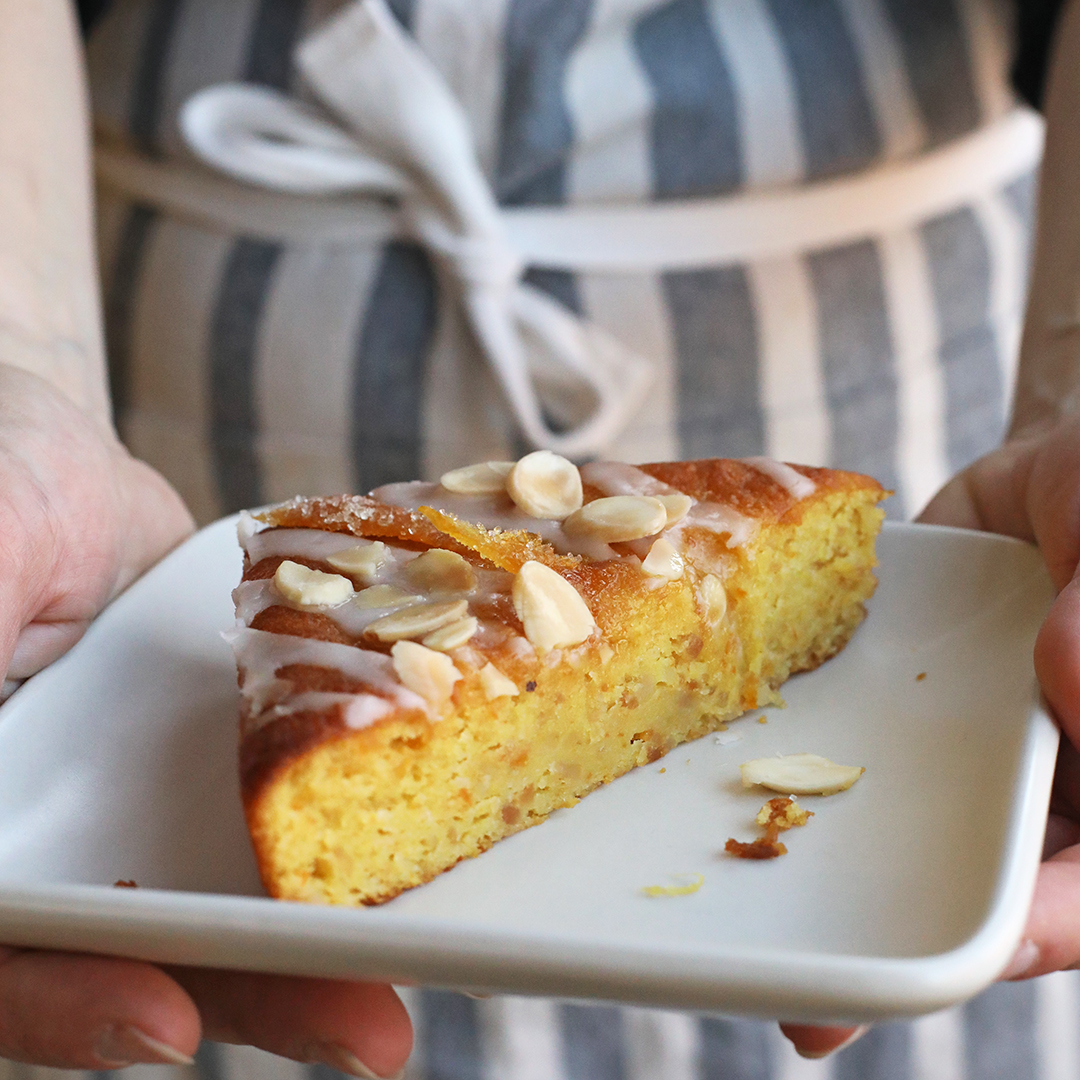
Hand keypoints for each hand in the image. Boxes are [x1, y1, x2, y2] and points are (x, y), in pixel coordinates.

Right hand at [0, 366, 411, 1074]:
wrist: (49, 452)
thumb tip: (4, 815)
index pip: (11, 950)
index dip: (68, 1002)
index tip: (162, 1015)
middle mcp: (58, 837)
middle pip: (141, 949)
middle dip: (251, 992)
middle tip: (369, 1032)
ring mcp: (147, 801)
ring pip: (226, 897)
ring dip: (319, 941)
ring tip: (414, 978)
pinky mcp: (227, 753)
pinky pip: (282, 808)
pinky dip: (344, 840)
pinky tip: (423, 854)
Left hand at [776, 417, 1079, 1058]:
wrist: (1058, 464)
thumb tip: (1074, 677)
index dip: (1052, 922)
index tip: (992, 950)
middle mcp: (1038, 781)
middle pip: (983, 885)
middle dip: (902, 949)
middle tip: (811, 1013)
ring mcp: (958, 754)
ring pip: (902, 838)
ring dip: (827, 890)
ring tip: (739, 945)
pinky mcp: (892, 711)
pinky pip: (843, 755)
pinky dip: (789, 786)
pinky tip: (718, 807)